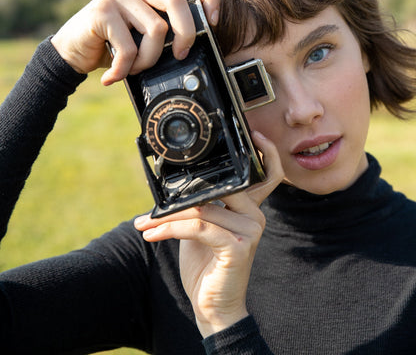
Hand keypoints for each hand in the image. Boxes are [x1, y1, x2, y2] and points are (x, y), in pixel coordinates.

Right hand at [51, 0, 218, 84]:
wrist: (70, 53)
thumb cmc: (111, 45)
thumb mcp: (142, 33)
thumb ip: (164, 27)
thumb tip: (197, 42)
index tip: (215, 21)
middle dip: (186, 33)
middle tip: (180, 55)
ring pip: (156, 29)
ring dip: (148, 60)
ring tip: (133, 68)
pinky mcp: (101, 12)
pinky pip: (129, 47)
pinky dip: (125, 69)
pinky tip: (114, 76)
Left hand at [134, 131, 283, 337]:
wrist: (213, 308)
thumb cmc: (206, 265)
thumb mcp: (201, 228)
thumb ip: (199, 205)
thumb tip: (175, 188)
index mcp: (249, 209)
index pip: (265, 175)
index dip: (265, 152)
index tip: (253, 133)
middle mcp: (255, 216)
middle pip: (217, 189)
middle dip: (180, 197)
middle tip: (153, 206)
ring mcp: (250, 231)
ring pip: (201, 209)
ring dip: (166, 217)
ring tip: (145, 224)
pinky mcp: (238, 247)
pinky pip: (198, 227)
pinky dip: (170, 229)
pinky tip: (152, 234)